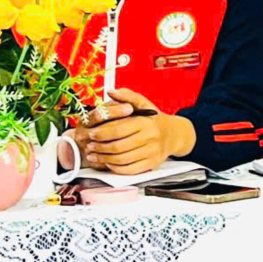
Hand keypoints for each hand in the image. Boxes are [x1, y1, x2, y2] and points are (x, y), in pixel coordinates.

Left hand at [79, 89, 194, 174]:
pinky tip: (107, 163)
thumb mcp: (143, 103)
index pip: (118, 130)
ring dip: (104, 159)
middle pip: (118, 146)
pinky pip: (130, 170)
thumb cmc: (154, 119)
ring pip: (122, 160)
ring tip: (93, 155)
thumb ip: (127, 96)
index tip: (90, 133)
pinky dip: (115, 168)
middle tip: (88, 146)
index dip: (101, 133)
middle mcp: (150, 138)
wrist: (174, 134)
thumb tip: (110, 91)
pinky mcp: (152, 164)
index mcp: (146, 122)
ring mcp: (152, 152)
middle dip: (99, 147)